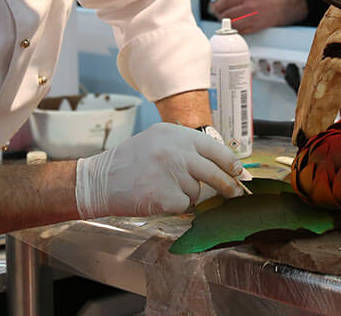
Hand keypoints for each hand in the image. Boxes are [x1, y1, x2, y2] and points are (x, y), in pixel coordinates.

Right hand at [74, 122, 244, 217]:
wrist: (100, 180)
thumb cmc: (129, 162)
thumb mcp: (157, 140)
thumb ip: (185, 147)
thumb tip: (218, 162)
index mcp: (175, 134)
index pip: (214, 148)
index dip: (230, 162)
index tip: (239, 172)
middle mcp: (176, 151)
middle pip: (214, 172)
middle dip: (228, 185)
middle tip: (235, 193)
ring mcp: (172, 173)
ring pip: (197, 191)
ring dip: (186, 194)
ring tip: (162, 187)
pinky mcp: (167, 196)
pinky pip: (184, 205)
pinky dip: (175, 206)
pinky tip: (157, 197)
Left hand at [209, 0, 307, 34]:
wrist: (289, 2)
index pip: (225, 2)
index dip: (217, 6)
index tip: (216, 7)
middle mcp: (249, 6)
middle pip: (227, 14)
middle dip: (220, 15)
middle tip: (218, 14)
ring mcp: (254, 18)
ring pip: (233, 24)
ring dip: (227, 23)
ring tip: (226, 20)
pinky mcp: (258, 27)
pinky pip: (242, 31)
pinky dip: (236, 29)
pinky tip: (236, 25)